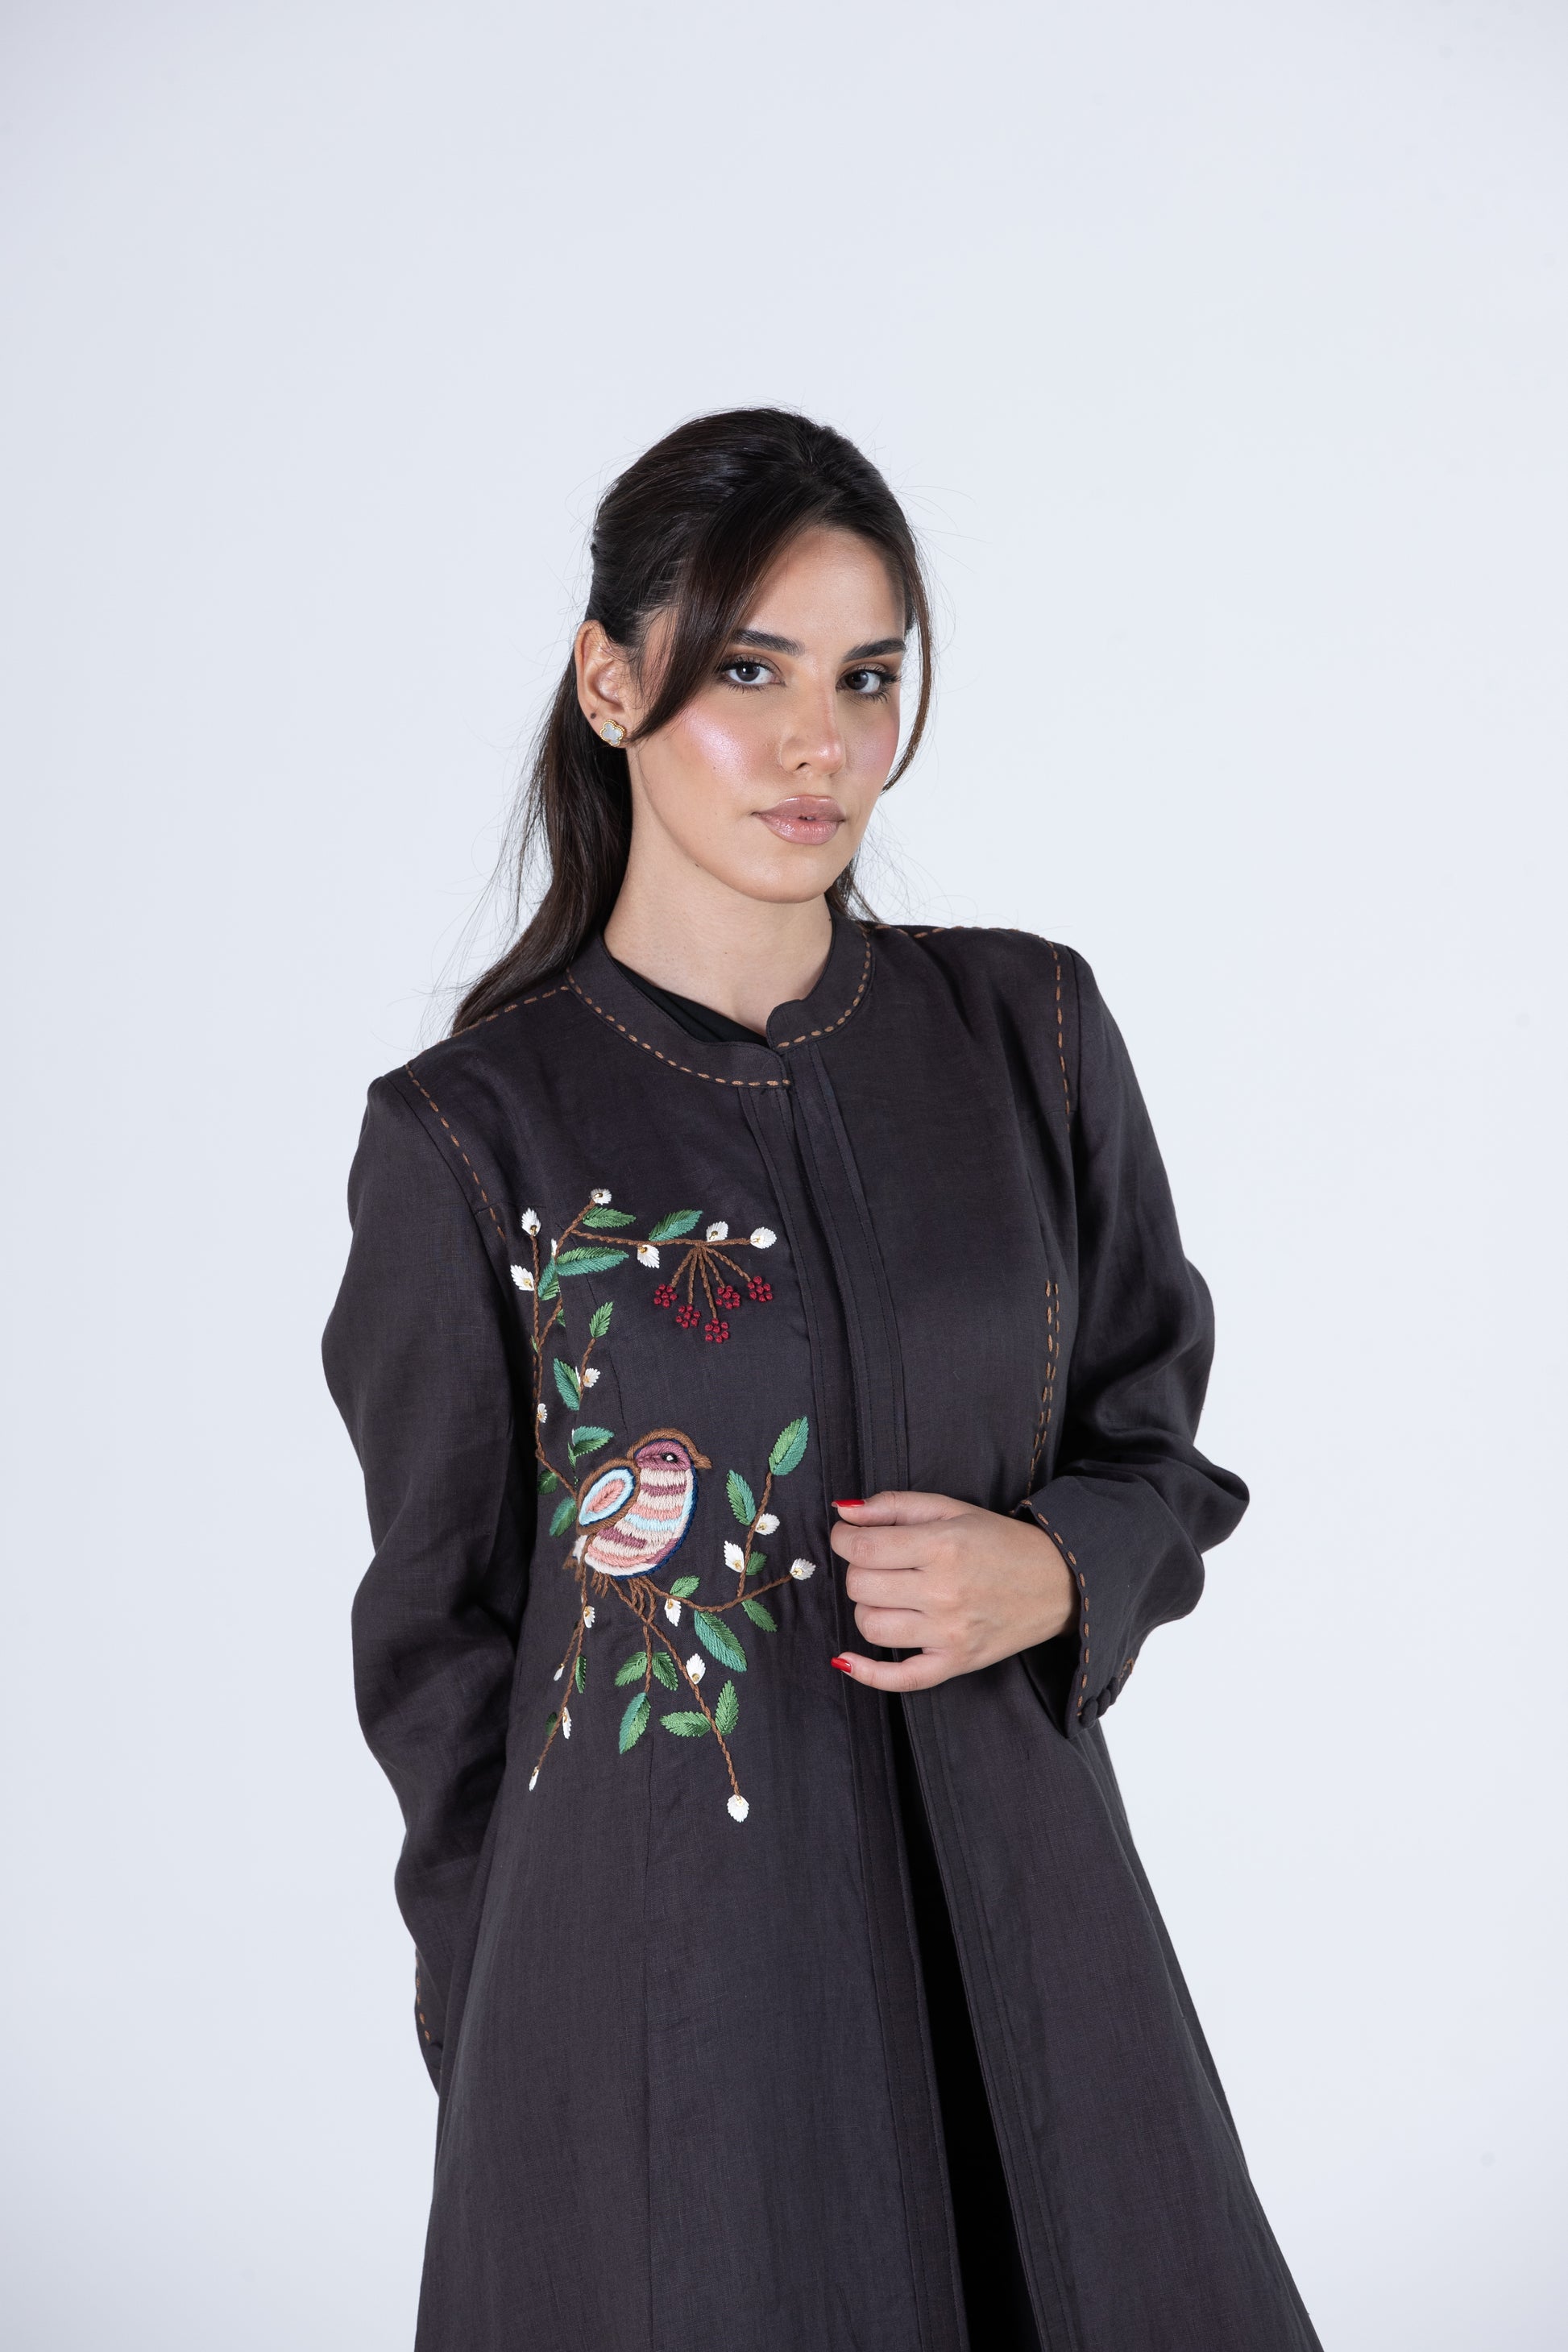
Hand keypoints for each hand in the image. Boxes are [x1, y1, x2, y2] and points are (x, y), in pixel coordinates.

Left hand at [827, 1491, 1077, 1691]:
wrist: (1057, 1582)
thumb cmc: (999, 1541)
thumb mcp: (950, 1509)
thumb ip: (893, 1505)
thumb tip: (843, 1513)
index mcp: (942, 1546)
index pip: (861, 1548)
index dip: (843, 1539)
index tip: (848, 1536)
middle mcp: (944, 1592)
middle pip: (860, 1586)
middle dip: (859, 1569)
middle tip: (879, 1562)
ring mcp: (949, 1634)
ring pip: (870, 1626)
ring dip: (868, 1607)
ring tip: (888, 1595)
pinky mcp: (956, 1663)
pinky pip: (900, 1679)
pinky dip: (867, 1672)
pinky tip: (847, 1658)